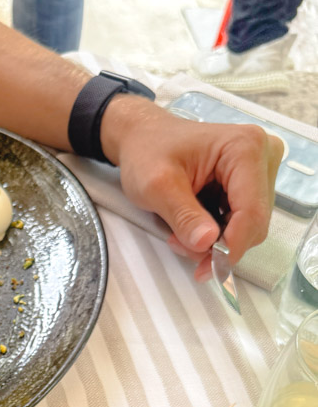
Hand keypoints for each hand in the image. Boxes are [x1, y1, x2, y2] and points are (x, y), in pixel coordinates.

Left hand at [101, 97, 283, 281]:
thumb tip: (207, 243)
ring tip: (179, 233)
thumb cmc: (148, 151)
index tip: (209, 268)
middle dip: (219, 244)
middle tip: (180, 245)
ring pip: (249, 226)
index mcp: (245, 148)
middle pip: (255, 221)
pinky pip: (241, 221)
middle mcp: (262, 156)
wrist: (144, 138)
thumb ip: (183, 216)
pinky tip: (191, 227)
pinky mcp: (250, 183)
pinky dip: (216, 233)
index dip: (232, 245)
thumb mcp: (157, 186)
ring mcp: (259, 170)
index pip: (252, 211)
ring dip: (215, 241)